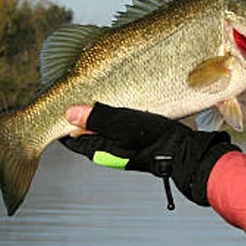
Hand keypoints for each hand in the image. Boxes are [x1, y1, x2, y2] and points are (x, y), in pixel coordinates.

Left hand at [60, 102, 240, 206]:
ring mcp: (122, 146)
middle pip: (86, 132)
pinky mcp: (136, 140)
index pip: (71, 137)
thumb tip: (68, 113)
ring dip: (100, 114)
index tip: (62, 101)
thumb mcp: (121, 123)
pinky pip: (119, 127)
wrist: (184, 150)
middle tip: (79, 94)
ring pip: (103, 128)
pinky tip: (123, 104)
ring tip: (99, 95)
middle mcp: (108, 150)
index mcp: (99, 149)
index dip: (64, 120)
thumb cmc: (152, 138)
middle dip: (82, 116)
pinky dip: (116, 116)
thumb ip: (95, 117)